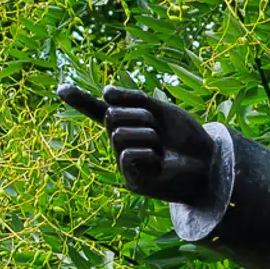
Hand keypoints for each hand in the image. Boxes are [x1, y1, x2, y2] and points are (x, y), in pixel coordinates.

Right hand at [57, 83, 217, 208]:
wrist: (209, 166)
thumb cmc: (188, 139)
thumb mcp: (163, 111)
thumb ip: (135, 100)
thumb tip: (105, 91)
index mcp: (129, 125)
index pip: (99, 110)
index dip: (80, 100)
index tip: (60, 89)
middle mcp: (122, 143)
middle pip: (112, 114)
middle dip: (139, 114)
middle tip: (160, 130)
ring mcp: (125, 162)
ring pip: (119, 133)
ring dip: (147, 134)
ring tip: (162, 149)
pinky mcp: (132, 180)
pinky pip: (128, 153)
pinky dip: (148, 153)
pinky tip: (160, 163)